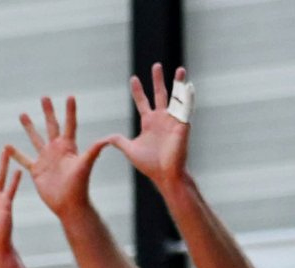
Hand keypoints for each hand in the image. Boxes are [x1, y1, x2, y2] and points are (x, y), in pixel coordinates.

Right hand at [9, 94, 106, 214]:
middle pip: (52, 125)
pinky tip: (7, 146)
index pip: (69, 124)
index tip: (70, 96)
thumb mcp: (86, 165)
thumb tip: (109, 139)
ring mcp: (46, 159)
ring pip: (36, 138)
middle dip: (48, 111)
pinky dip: (15, 154)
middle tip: (44, 97)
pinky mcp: (37, 170)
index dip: (70, 110)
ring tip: (22, 114)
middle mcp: (57, 149)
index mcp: (68, 146)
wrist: (69, 203)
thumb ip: (95, 150)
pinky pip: (24, 159)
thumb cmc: (79, 185)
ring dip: (29, 127)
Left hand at [107, 63, 191, 187]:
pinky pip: (186, 108)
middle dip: (157, 80)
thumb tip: (105, 138)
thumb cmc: (149, 164)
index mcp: (149, 122)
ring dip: (179, 84)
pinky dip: (188, 98)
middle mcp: (162, 118)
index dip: (138, 91)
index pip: (142, 102)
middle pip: (160, 94)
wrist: (164, 174)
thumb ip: (119, 141)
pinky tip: (189, 86)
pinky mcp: (182, 125)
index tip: (133, 78)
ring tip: (180, 69)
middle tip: (156, 65)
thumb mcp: (129, 149)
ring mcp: (173, 120)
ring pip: (176, 98)